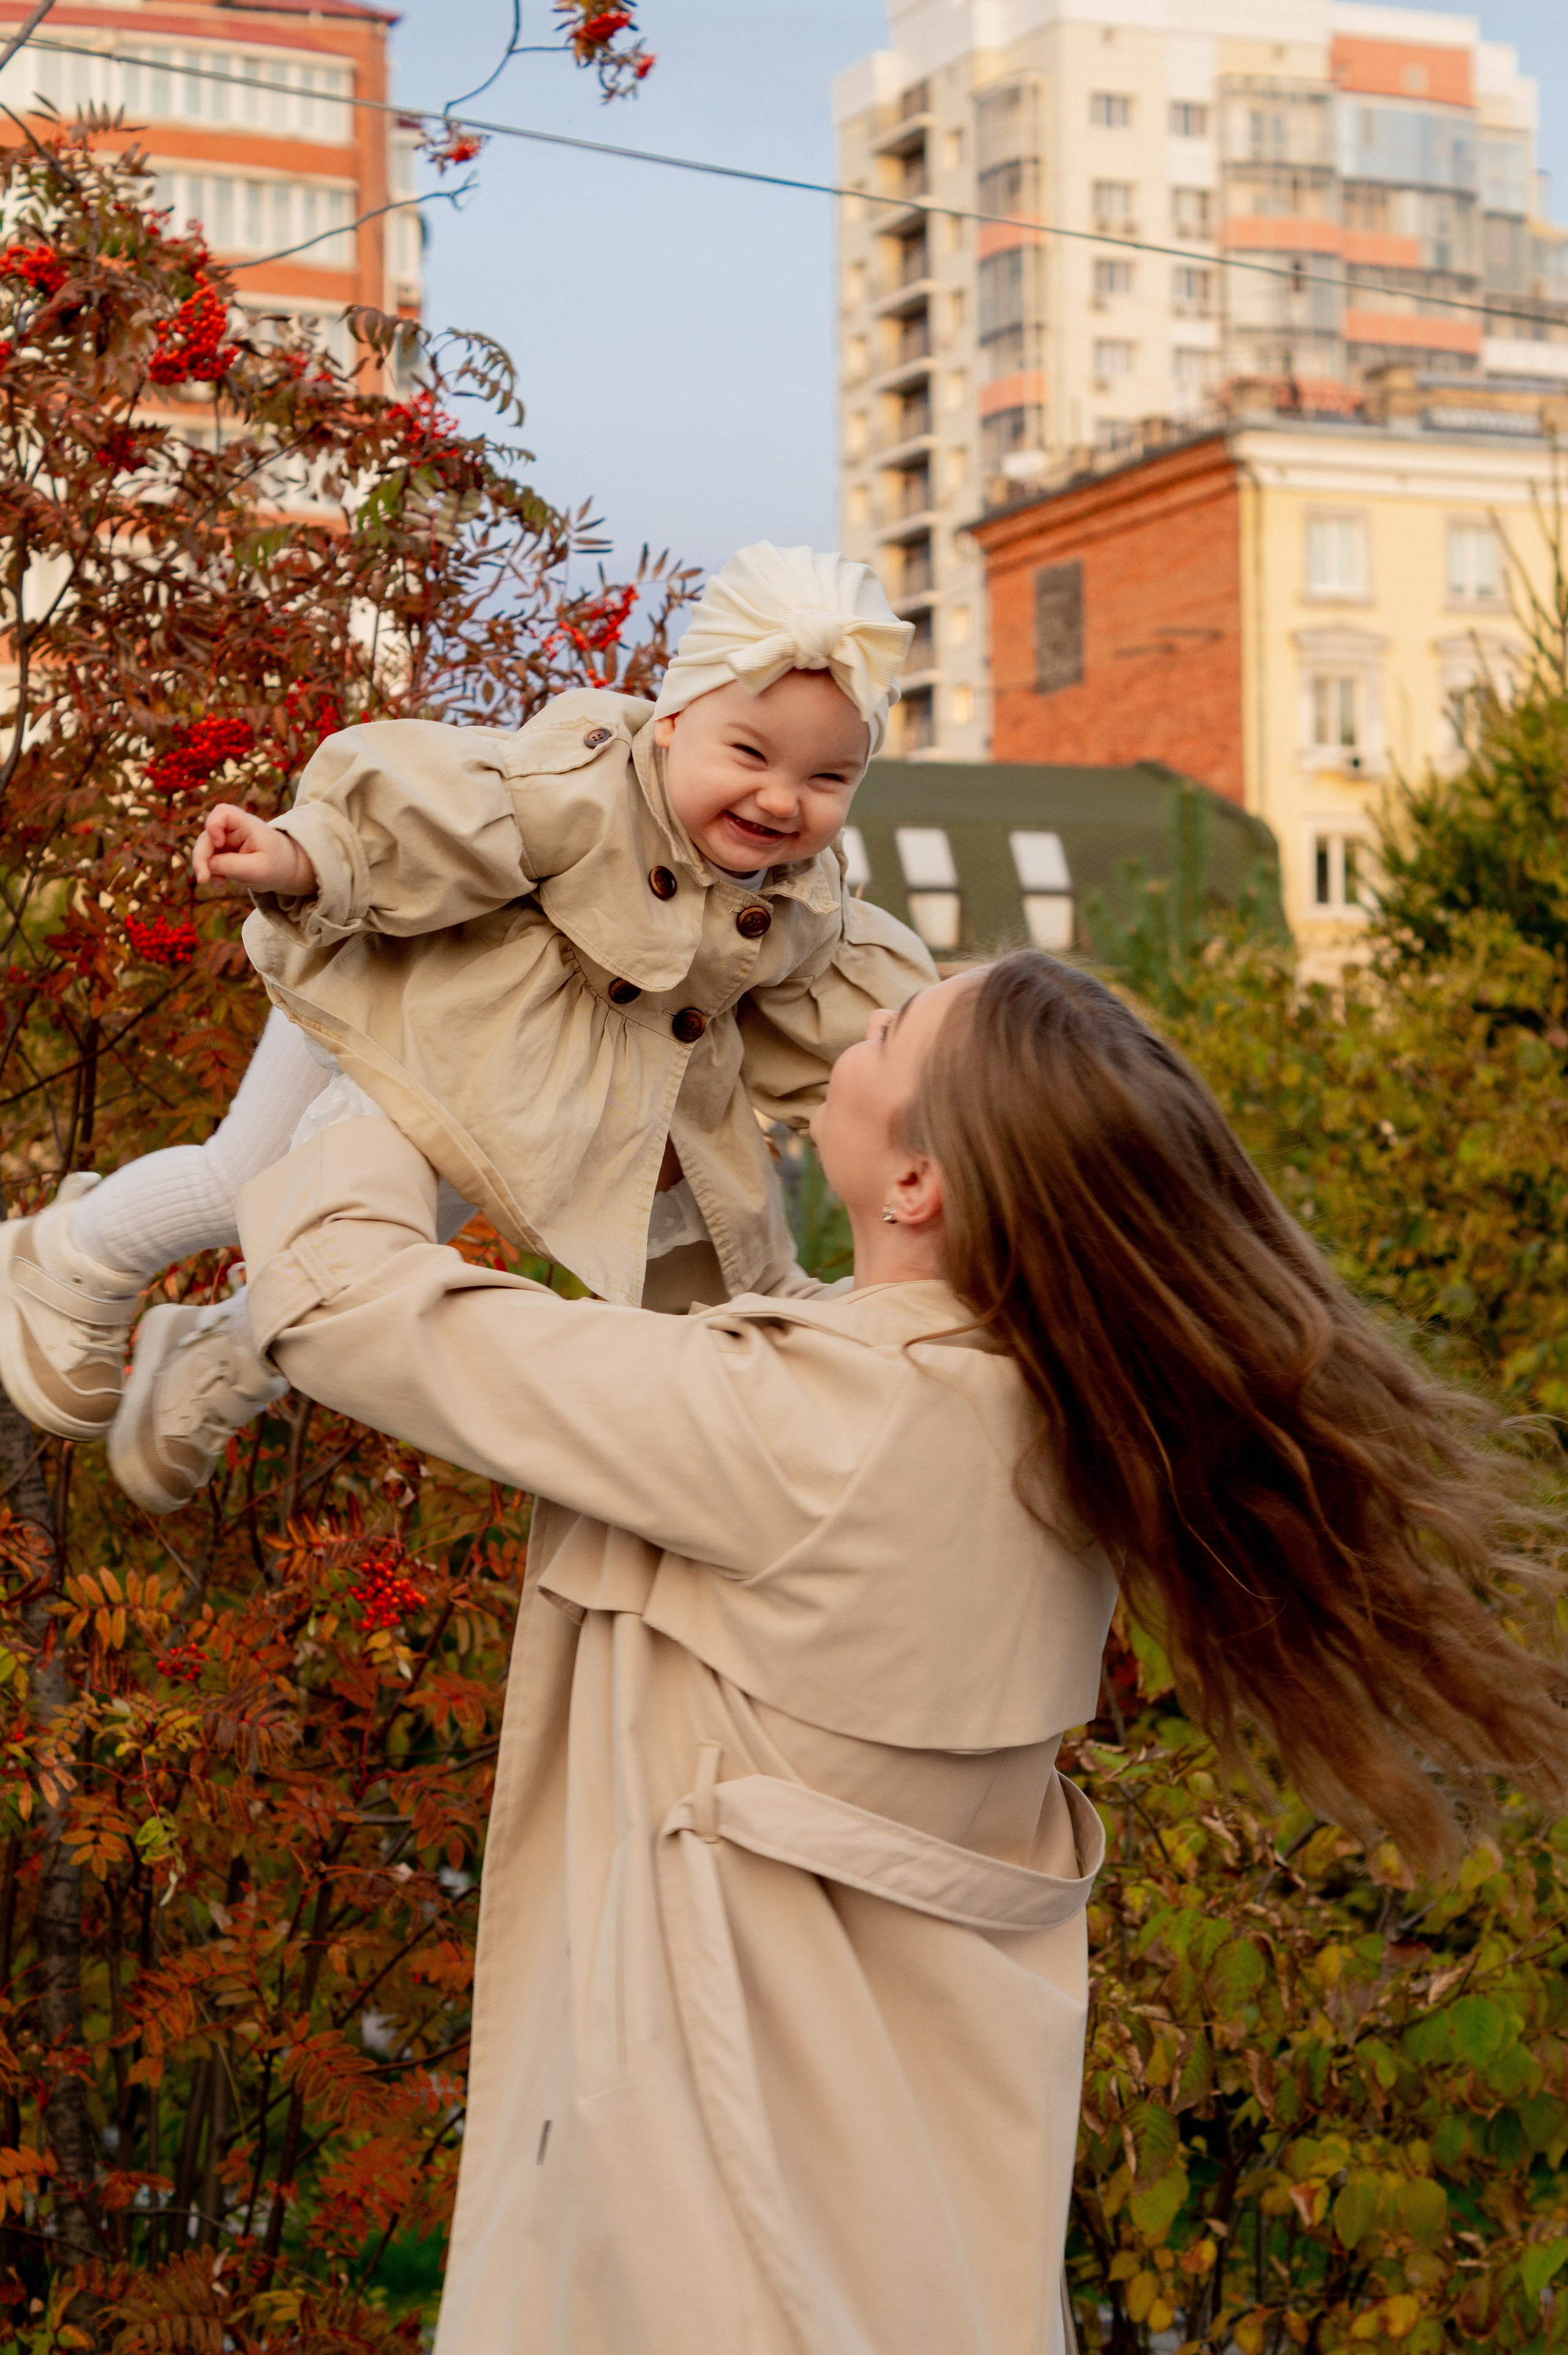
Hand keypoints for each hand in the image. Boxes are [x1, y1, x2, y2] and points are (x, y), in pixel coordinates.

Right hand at [193, 803, 316, 894]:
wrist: (286, 870)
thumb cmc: (278, 865)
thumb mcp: (259, 869)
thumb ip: (233, 865)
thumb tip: (207, 865)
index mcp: (248, 825)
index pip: (223, 812)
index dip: (213, 825)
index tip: (219, 844)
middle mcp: (234, 829)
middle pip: (208, 834)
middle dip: (201, 856)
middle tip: (202, 879)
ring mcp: (227, 840)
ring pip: (205, 848)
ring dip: (204, 866)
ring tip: (216, 883)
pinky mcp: (223, 853)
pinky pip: (209, 859)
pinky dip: (210, 871)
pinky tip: (220, 883)